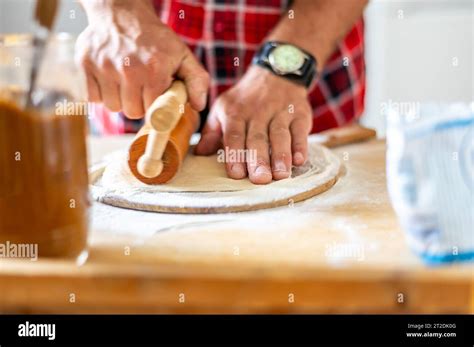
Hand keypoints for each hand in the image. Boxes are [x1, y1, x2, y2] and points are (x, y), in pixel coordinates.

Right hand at [75, 0, 208, 116]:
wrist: (122, 12)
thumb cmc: (155, 39)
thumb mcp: (182, 55)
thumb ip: (196, 81)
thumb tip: (199, 106)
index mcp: (154, 70)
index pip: (153, 112)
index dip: (156, 107)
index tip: (156, 98)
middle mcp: (129, 69)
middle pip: (132, 112)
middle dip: (138, 104)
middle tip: (141, 88)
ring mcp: (105, 67)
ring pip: (112, 107)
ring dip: (119, 99)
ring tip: (126, 83)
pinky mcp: (86, 65)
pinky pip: (92, 98)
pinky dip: (100, 93)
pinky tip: (110, 80)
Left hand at [195, 65, 311, 183]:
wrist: (275, 73)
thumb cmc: (245, 99)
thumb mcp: (223, 109)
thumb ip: (212, 133)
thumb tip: (199, 154)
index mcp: (235, 113)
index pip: (234, 135)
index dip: (235, 154)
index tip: (236, 174)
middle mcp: (257, 112)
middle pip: (258, 138)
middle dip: (259, 159)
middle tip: (260, 179)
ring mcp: (280, 112)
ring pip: (279, 134)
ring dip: (281, 155)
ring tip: (280, 175)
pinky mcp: (299, 113)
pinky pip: (300, 130)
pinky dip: (301, 145)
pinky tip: (300, 160)